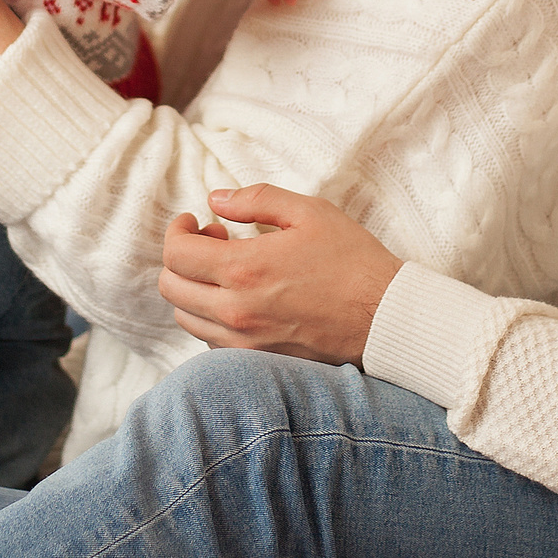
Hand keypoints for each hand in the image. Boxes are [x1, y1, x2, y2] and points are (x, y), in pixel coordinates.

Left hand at [156, 185, 401, 366]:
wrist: (386, 317)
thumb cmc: (353, 261)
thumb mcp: (309, 212)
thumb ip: (256, 199)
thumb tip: (216, 199)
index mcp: (243, 269)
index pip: (176, 254)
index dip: (177, 231)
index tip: (193, 222)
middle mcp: (235, 310)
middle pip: (171, 287)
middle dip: (182, 258)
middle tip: (214, 240)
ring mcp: (245, 340)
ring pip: (186, 318)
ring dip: (194, 289)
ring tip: (228, 269)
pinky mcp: (258, 359)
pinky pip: (210, 341)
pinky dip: (211, 317)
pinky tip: (241, 298)